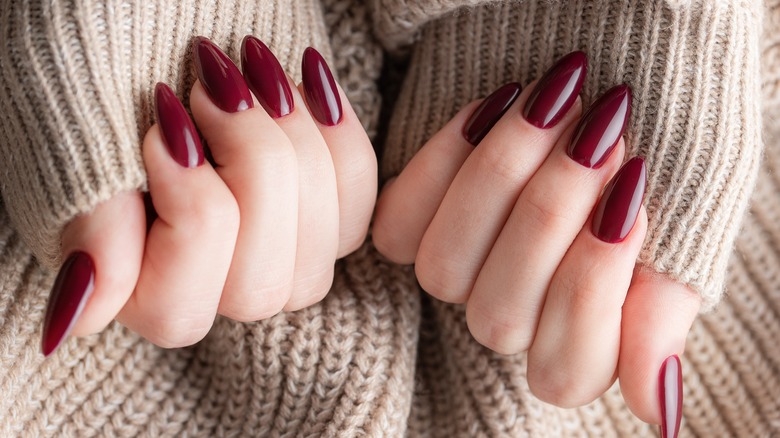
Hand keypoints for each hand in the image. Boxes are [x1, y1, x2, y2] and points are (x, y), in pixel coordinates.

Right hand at [42, 38, 375, 351]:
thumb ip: (90, 221)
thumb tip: (79, 317)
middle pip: (261, 284)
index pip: (177, 302)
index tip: (165, 116)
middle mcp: (212, 286)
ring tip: (255, 67)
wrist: (154, 19)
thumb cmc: (106, 72)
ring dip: (296, 142)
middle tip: (217, 82)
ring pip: (322, 245)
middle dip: (253, 164)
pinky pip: (358, 199)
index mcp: (134, 285)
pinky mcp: (321, 212)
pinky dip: (339, 133)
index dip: (188, 206)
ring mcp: (274, 255)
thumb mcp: (83, 134)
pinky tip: (306, 76)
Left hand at [373, 52, 700, 430]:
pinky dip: (445, 159)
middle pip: (500, 315)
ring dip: (497, 182)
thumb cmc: (647, 173)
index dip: (594, 285)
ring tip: (553, 105)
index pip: (567, 366)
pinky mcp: (410, 227)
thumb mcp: (676, 242)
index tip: (633, 201)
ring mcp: (457, 276)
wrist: (602, 97)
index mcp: (575, 345)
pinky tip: (498, 104)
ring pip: (444, 271)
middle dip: (550, 216)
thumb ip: (660, 316)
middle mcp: (508, 319)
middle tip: (598, 133)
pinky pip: (400, 222)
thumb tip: (659, 410)